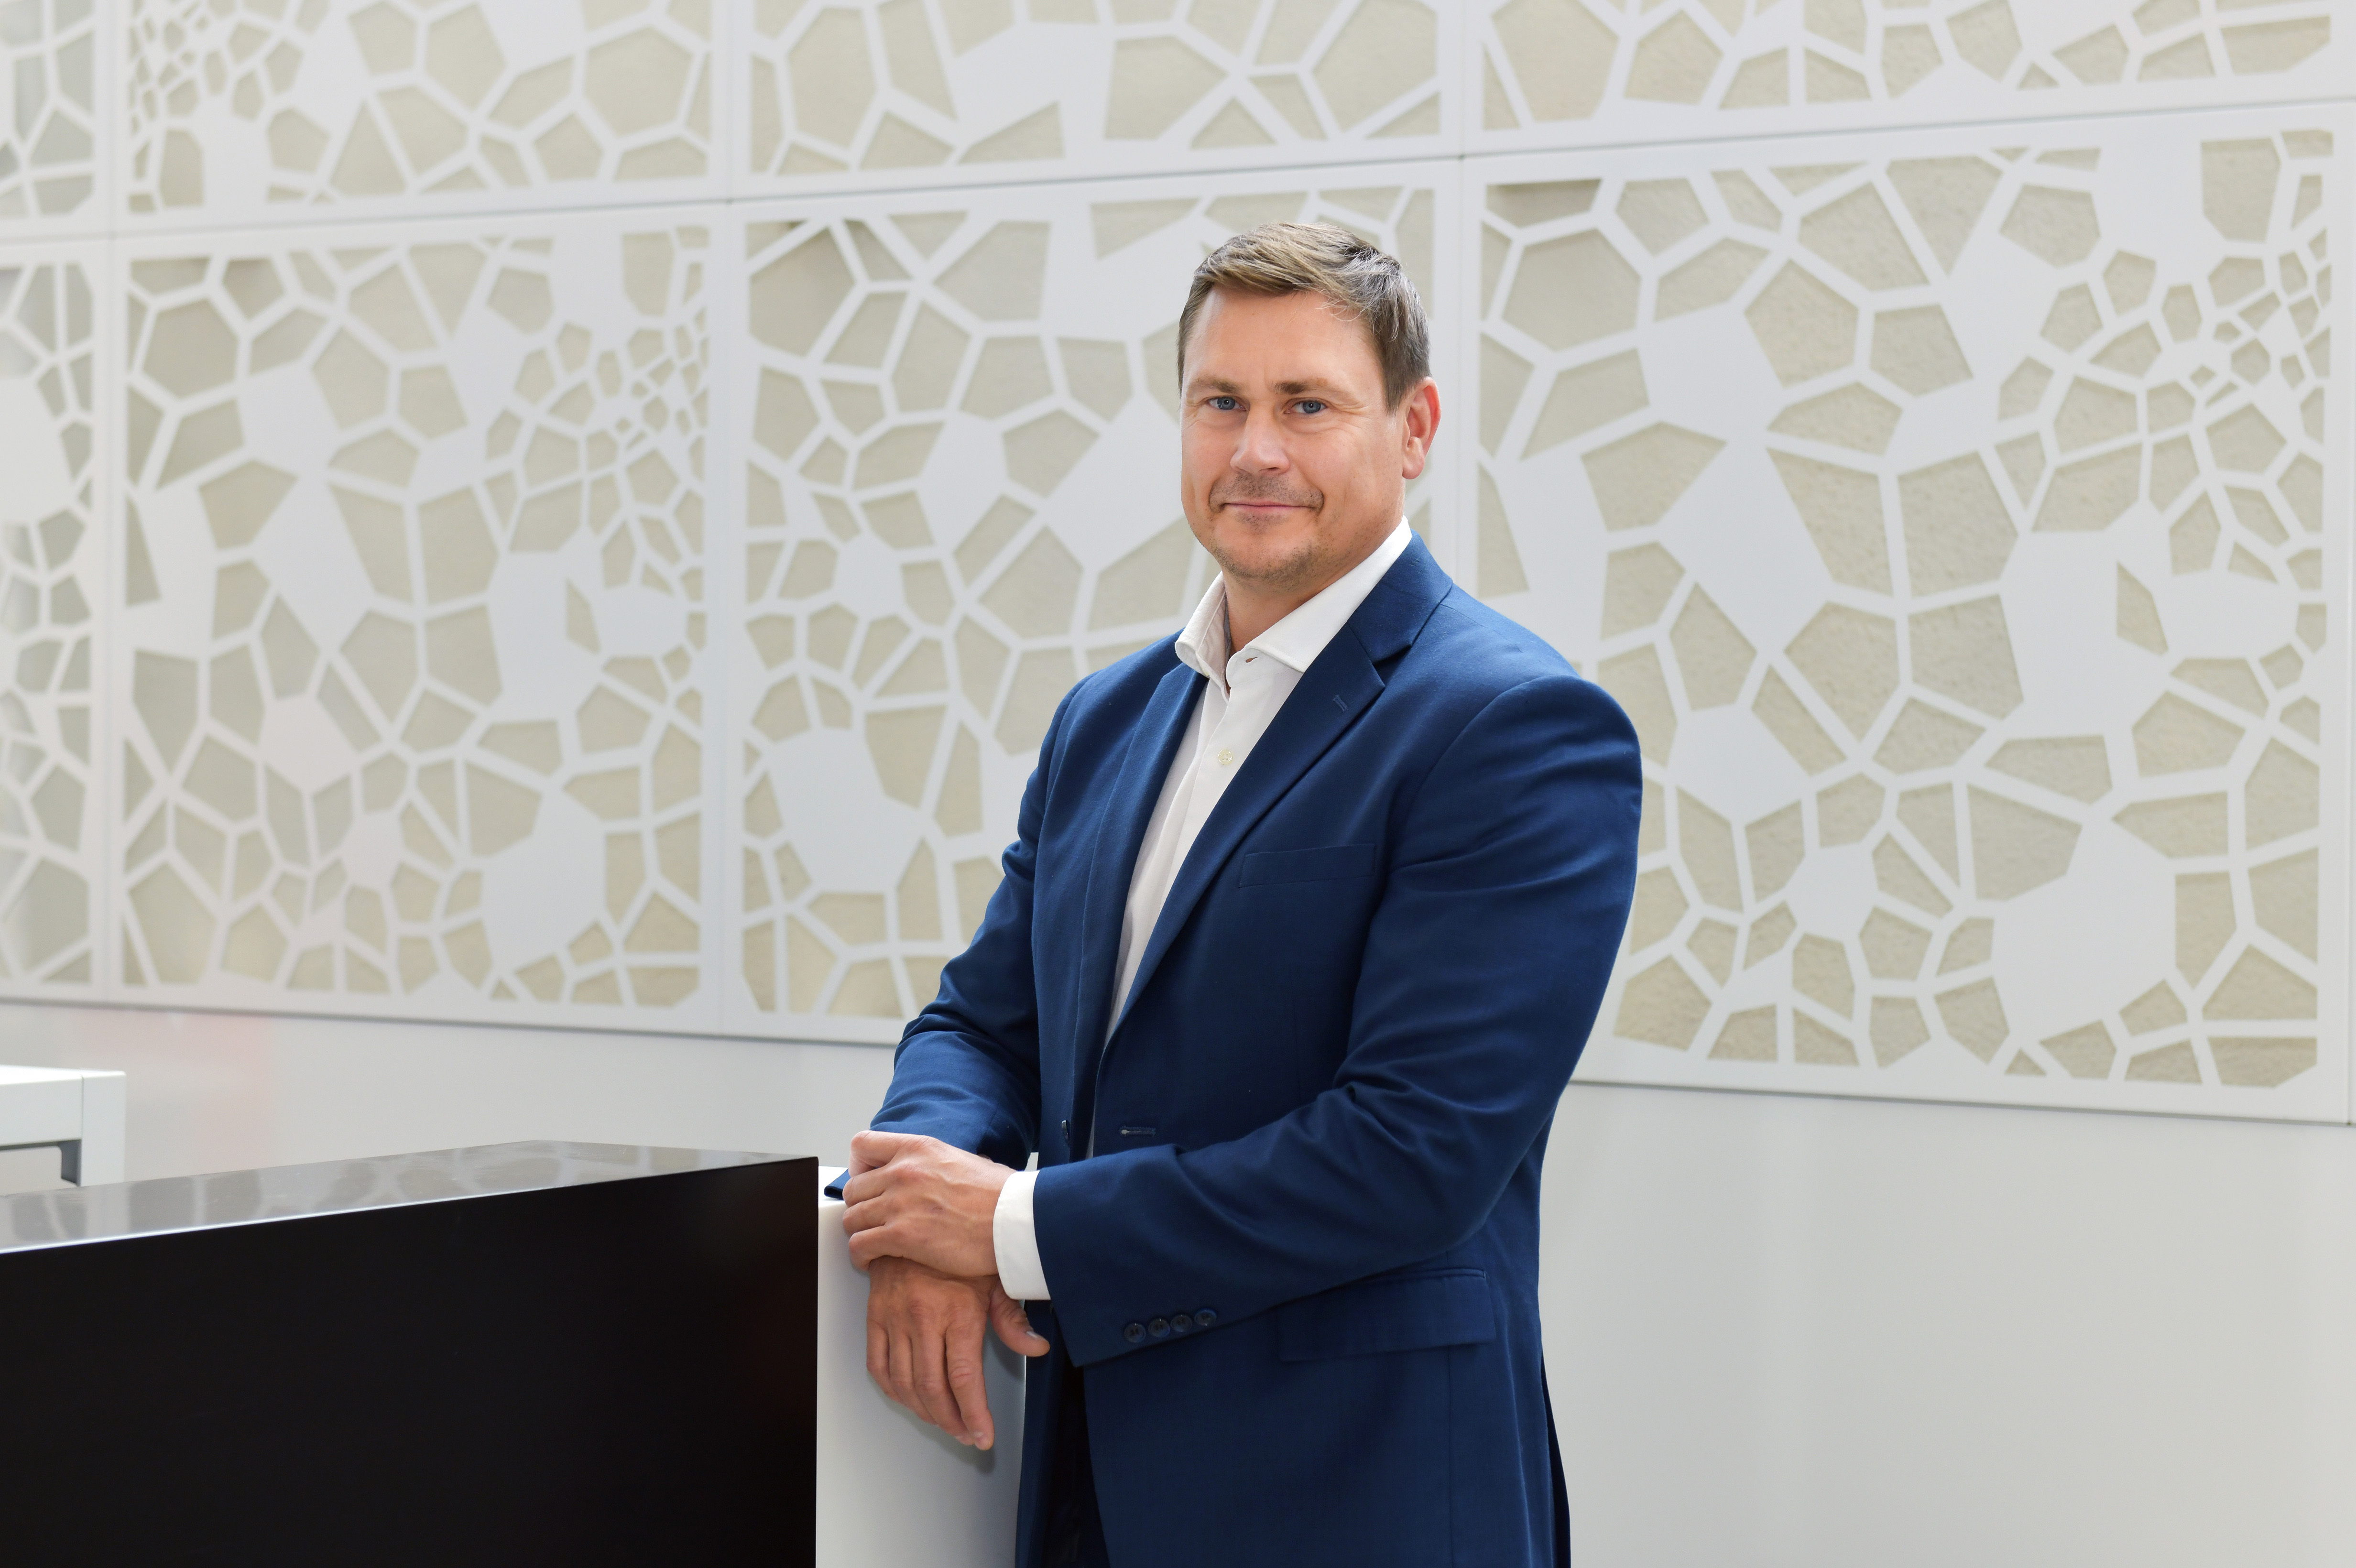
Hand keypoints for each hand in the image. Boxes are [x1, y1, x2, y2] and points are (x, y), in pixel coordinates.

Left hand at [841, 1130, 1012, 1276]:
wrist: (1015, 1219)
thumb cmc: (1000, 1196)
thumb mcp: (963, 1160)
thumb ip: (936, 1165)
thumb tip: (935, 1175)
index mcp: (918, 1149)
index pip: (863, 1145)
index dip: (859, 1166)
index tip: (866, 1181)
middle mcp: (903, 1171)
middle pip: (853, 1189)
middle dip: (860, 1207)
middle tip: (872, 1220)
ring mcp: (899, 1203)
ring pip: (852, 1219)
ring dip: (859, 1233)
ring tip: (871, 1243)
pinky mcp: (902, 1236)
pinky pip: (860, 1245)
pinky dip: (860, 1256)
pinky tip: (870, 1261)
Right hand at [865, 1256, 1048, 1449]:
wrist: (916, 1218)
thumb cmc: (960, 1250)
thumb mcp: (995, 1279)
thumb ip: (1012, 1319)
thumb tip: (1037, 1348)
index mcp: (958, 1311)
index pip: (964, 1378)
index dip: (974, 1415)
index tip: (982, 1436)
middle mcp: (923, 1318)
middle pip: (933, 1388)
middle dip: (951, 1421)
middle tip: (965, 1433)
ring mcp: (895, 1318)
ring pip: (905, 1384)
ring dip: (923, 1411)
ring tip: (943, 1420)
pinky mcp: (875, 1317)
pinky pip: (878, 1366)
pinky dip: (893, 1390)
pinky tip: (909, 1398)